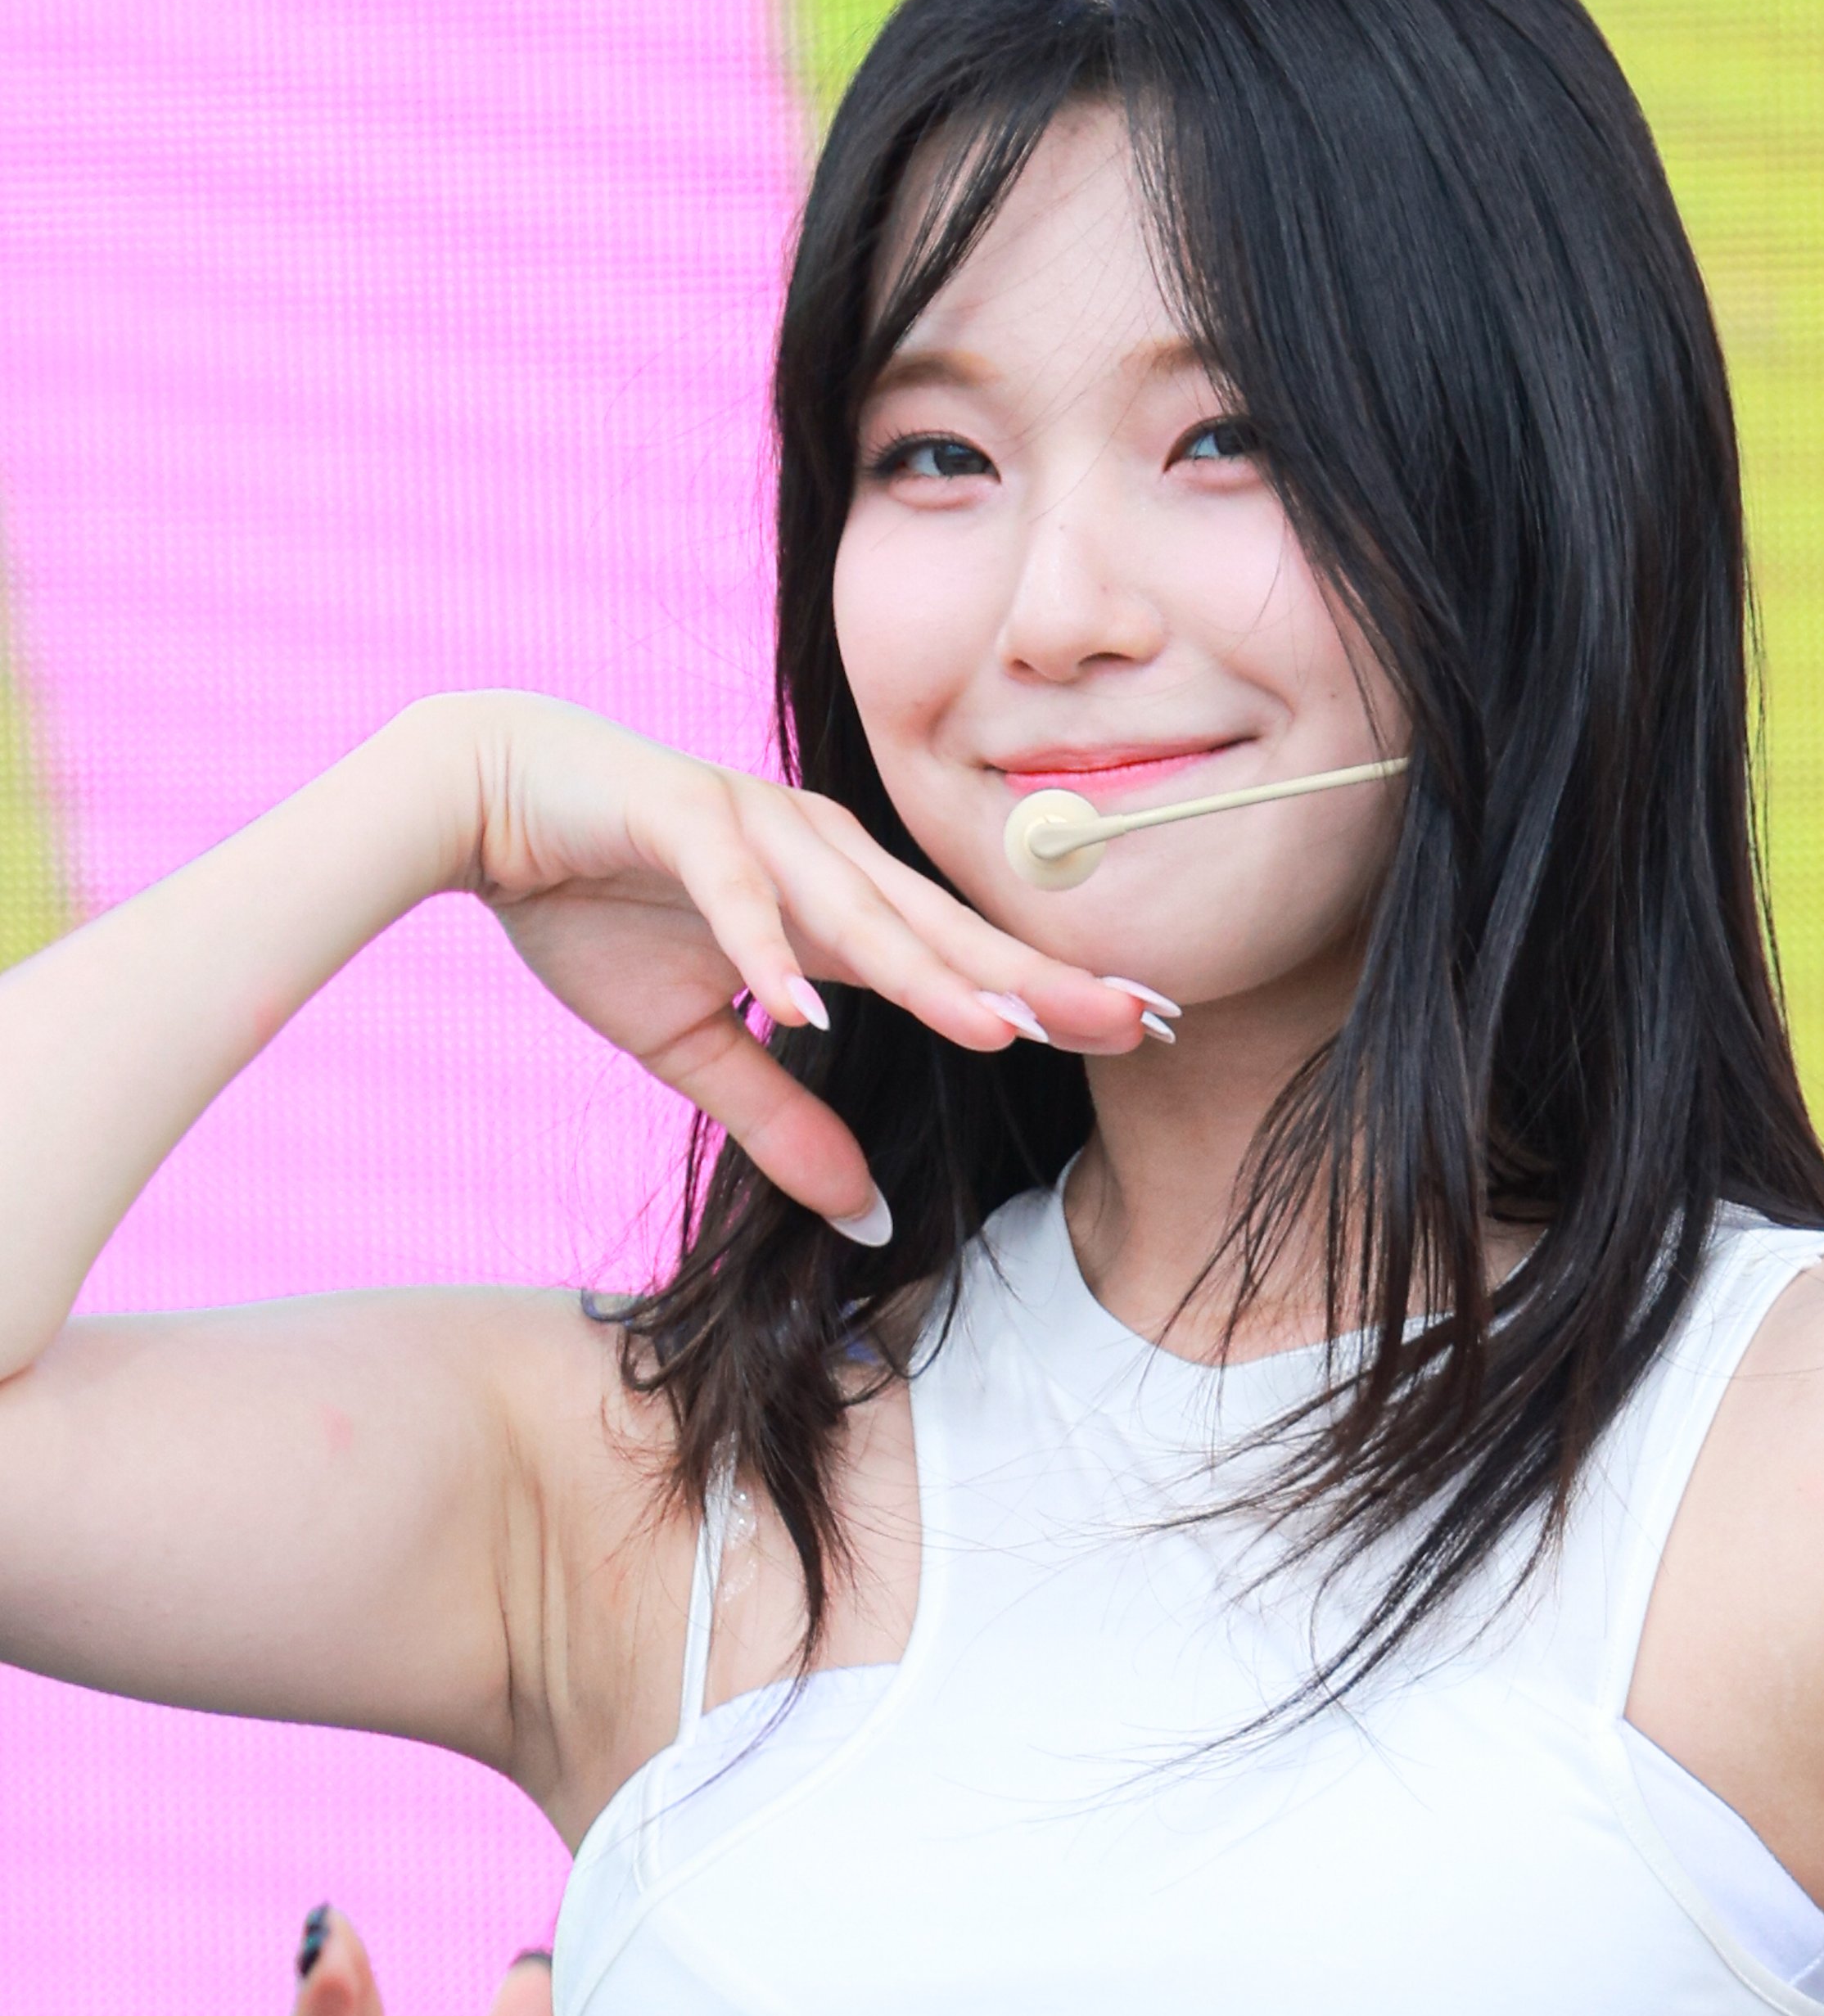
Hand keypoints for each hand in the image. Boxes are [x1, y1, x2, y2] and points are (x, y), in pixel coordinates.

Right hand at [449, 692, 1148, 1226]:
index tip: (1148, 1029)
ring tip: (1002, 1028)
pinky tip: (805, 1007)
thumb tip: (861, 1216)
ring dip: (927, 971)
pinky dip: (766, 948)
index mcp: (837, 895)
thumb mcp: (691, 1042)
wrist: (483, 799)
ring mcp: (750, 823)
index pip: (961, 955)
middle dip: (1037, 980)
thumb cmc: (593, 904)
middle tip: (1138, 1022)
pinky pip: (732, 889)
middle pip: (941, 928)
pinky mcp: (672, 811)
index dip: (1050, 993)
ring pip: (856, 908)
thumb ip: (779, 1119)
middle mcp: (817, 848)